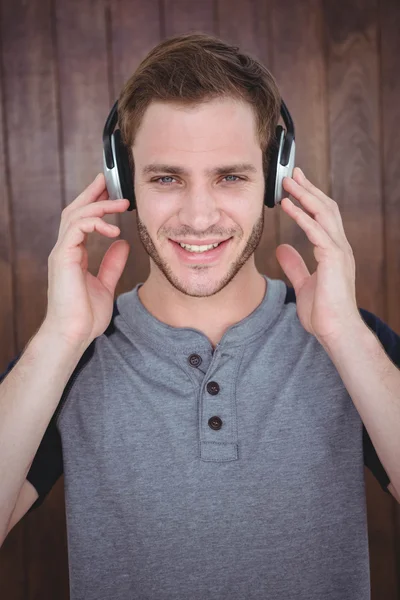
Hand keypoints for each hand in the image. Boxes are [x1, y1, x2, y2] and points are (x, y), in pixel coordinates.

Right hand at [43, 173, 130, 349]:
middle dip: (92, 193)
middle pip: (75, 210)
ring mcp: (62, 253)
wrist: (73, 335)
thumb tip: (123, 244)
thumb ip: (112, 263)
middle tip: (110, 180)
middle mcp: (65, 250)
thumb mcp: (105, 284)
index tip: (110, 190)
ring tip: (121, 203)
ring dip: (98, 205)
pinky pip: (76, 229)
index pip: (81, 220)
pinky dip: (94, 223)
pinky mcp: (63, 258)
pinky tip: (113, 228)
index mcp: (73, 255)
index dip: (94, 202)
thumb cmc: (85, 316)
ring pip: (75, 215)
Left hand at [275, 167, 361, 345]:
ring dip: (305, 195)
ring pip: (323, 214)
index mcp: (333, 251)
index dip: (310, 199)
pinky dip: (302, 216)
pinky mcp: (333, 259)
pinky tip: (289, 205)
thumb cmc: (323, 312)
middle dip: (308, 189)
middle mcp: (339, 247)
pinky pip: (317, 231)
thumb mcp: (303, 283)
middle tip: (291, 172)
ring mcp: (339, 251)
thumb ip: (294, 264)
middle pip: (325, 208)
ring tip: (288, 181)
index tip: (296, 185)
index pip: (323, 217)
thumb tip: (282, 249)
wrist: (336, 331)